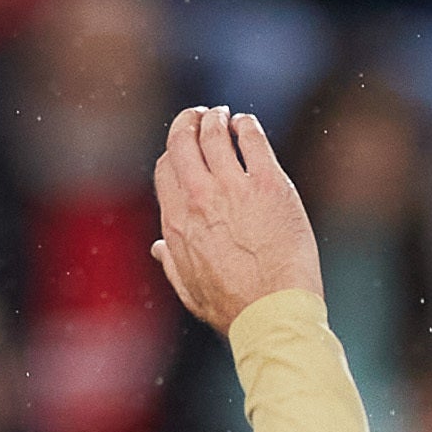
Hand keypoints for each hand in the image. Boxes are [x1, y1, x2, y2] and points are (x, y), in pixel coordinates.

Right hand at [147, 105, 322, 333]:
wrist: (273, 315)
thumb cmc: (234, 310)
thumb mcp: (190, 290)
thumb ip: (172, 263)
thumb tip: (158, 246)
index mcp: (177, 223)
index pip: (167, 168)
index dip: (175, 152)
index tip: (186, 148)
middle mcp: (199, 199)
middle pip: (183, 140)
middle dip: (189, 121)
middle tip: (201, 116)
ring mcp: (234, 188)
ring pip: (214, 132)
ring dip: (216, 118)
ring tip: (225, 117)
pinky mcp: (269, 185)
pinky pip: (252, 138)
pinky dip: (246, 125)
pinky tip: (247, 126)